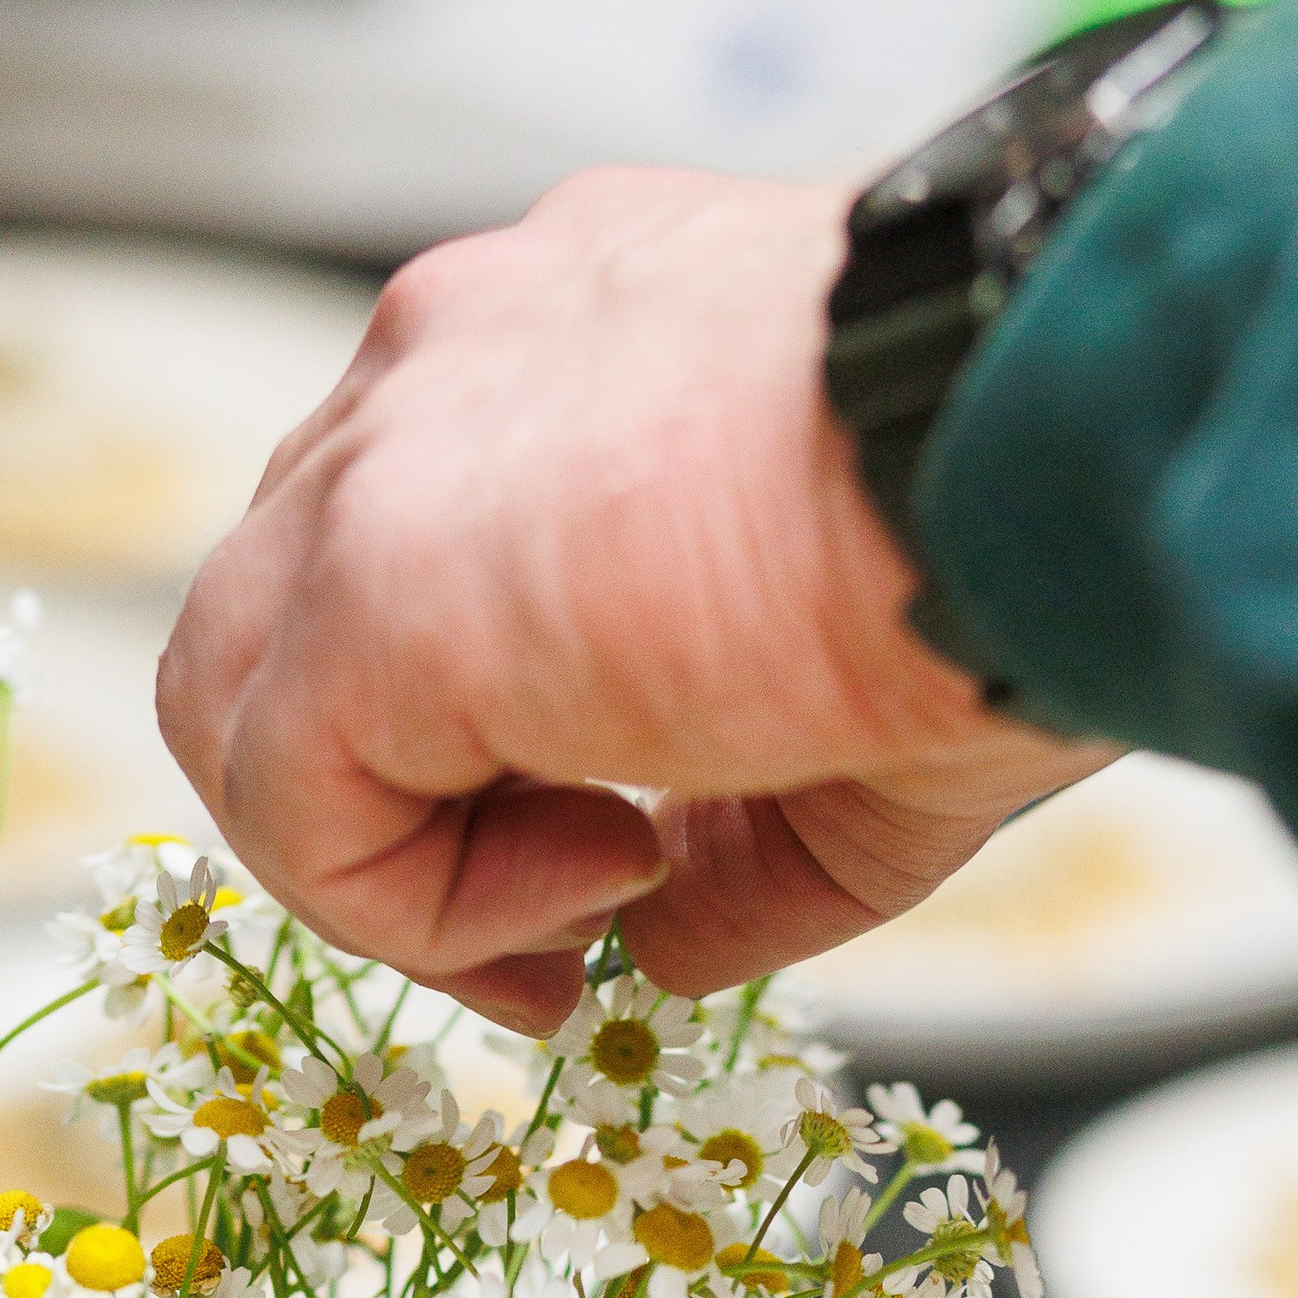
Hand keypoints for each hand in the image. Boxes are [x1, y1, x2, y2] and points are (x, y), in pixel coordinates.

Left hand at [157, 165, 1107, 1032]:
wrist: (1053, 447)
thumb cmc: (1012, 537)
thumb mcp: (856, 717)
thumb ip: (730, 849)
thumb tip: (655, 948)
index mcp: (562, 349)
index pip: (398, 562)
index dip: (465, 760)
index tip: (610, 877)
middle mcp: (454, 361)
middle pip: (281, 631)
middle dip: (394, 824)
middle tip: (559, 941)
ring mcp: (393, 442)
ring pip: (244, 707)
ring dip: (392, 870)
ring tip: (584, 908)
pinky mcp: (371, 570)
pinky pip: (288, 796)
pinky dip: (412, 901)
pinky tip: (593, 877)